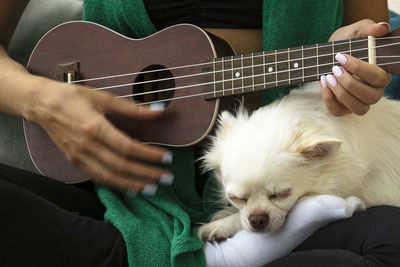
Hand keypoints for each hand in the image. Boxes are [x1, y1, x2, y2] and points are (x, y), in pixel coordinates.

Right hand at [28, 77, 172, 192]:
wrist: (40, 104)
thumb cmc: (72, 97)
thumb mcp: (103, 98)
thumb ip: (133, 108)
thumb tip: (159, 110)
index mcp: (94, 127)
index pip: (127, 147)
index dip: (149, 155)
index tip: (167, 158)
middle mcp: (86, 146)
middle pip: (121, 166)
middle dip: (146, 174)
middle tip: (167, 178)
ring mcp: (79, 156)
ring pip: (109, 177)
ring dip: (133, 184)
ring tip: (152, 188)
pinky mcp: (74, 162)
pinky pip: (98, 178)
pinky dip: (115, 185)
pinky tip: (130, 187)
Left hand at [321, 19, 391, 115]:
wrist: (329, 54)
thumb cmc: (346, 43)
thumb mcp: (356, 31)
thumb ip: (369, 28)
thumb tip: (382, 27)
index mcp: (382, 74)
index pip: (378, 78)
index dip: (360, 69)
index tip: (340, 57)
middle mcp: (374, 91)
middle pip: (371, 96)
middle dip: (350, 83)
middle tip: (334, 69)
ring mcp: (359, 101)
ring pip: (358, 108)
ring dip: (341, 94)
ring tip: (328, 76)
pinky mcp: (343, 108)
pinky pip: (338, 111)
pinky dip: (328, 99)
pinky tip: (324, 82)